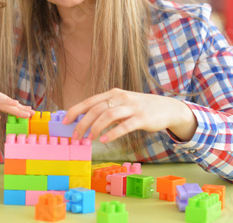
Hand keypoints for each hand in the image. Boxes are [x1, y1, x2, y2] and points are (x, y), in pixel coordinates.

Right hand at [0, 84, 33, 121]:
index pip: (6, 104)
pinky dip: (7, 101)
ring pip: (6, 101)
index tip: (27, 112)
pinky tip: (15, 104)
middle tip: (33, 113)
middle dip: (21, 109)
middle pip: (9, 102)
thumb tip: (0, 118)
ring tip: (28, 112)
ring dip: (17, 107)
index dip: (17, 109)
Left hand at [63, 88, 196, 142]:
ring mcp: (131, 107)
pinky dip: (112, 133)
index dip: (75, 111)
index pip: (90, 101)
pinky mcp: (142, 118)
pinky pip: (124, 126)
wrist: (167, 108)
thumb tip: (86, 121)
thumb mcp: (122, 104)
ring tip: (89, 139)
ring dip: (95, 128)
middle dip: (82, 123)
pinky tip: (104, 140)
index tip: (65, 121)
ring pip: (108, 115)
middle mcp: (121, 97)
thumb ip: (107, 109)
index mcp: (113, 93)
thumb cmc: (140, 108)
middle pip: (96, 109)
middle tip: (75, 136)